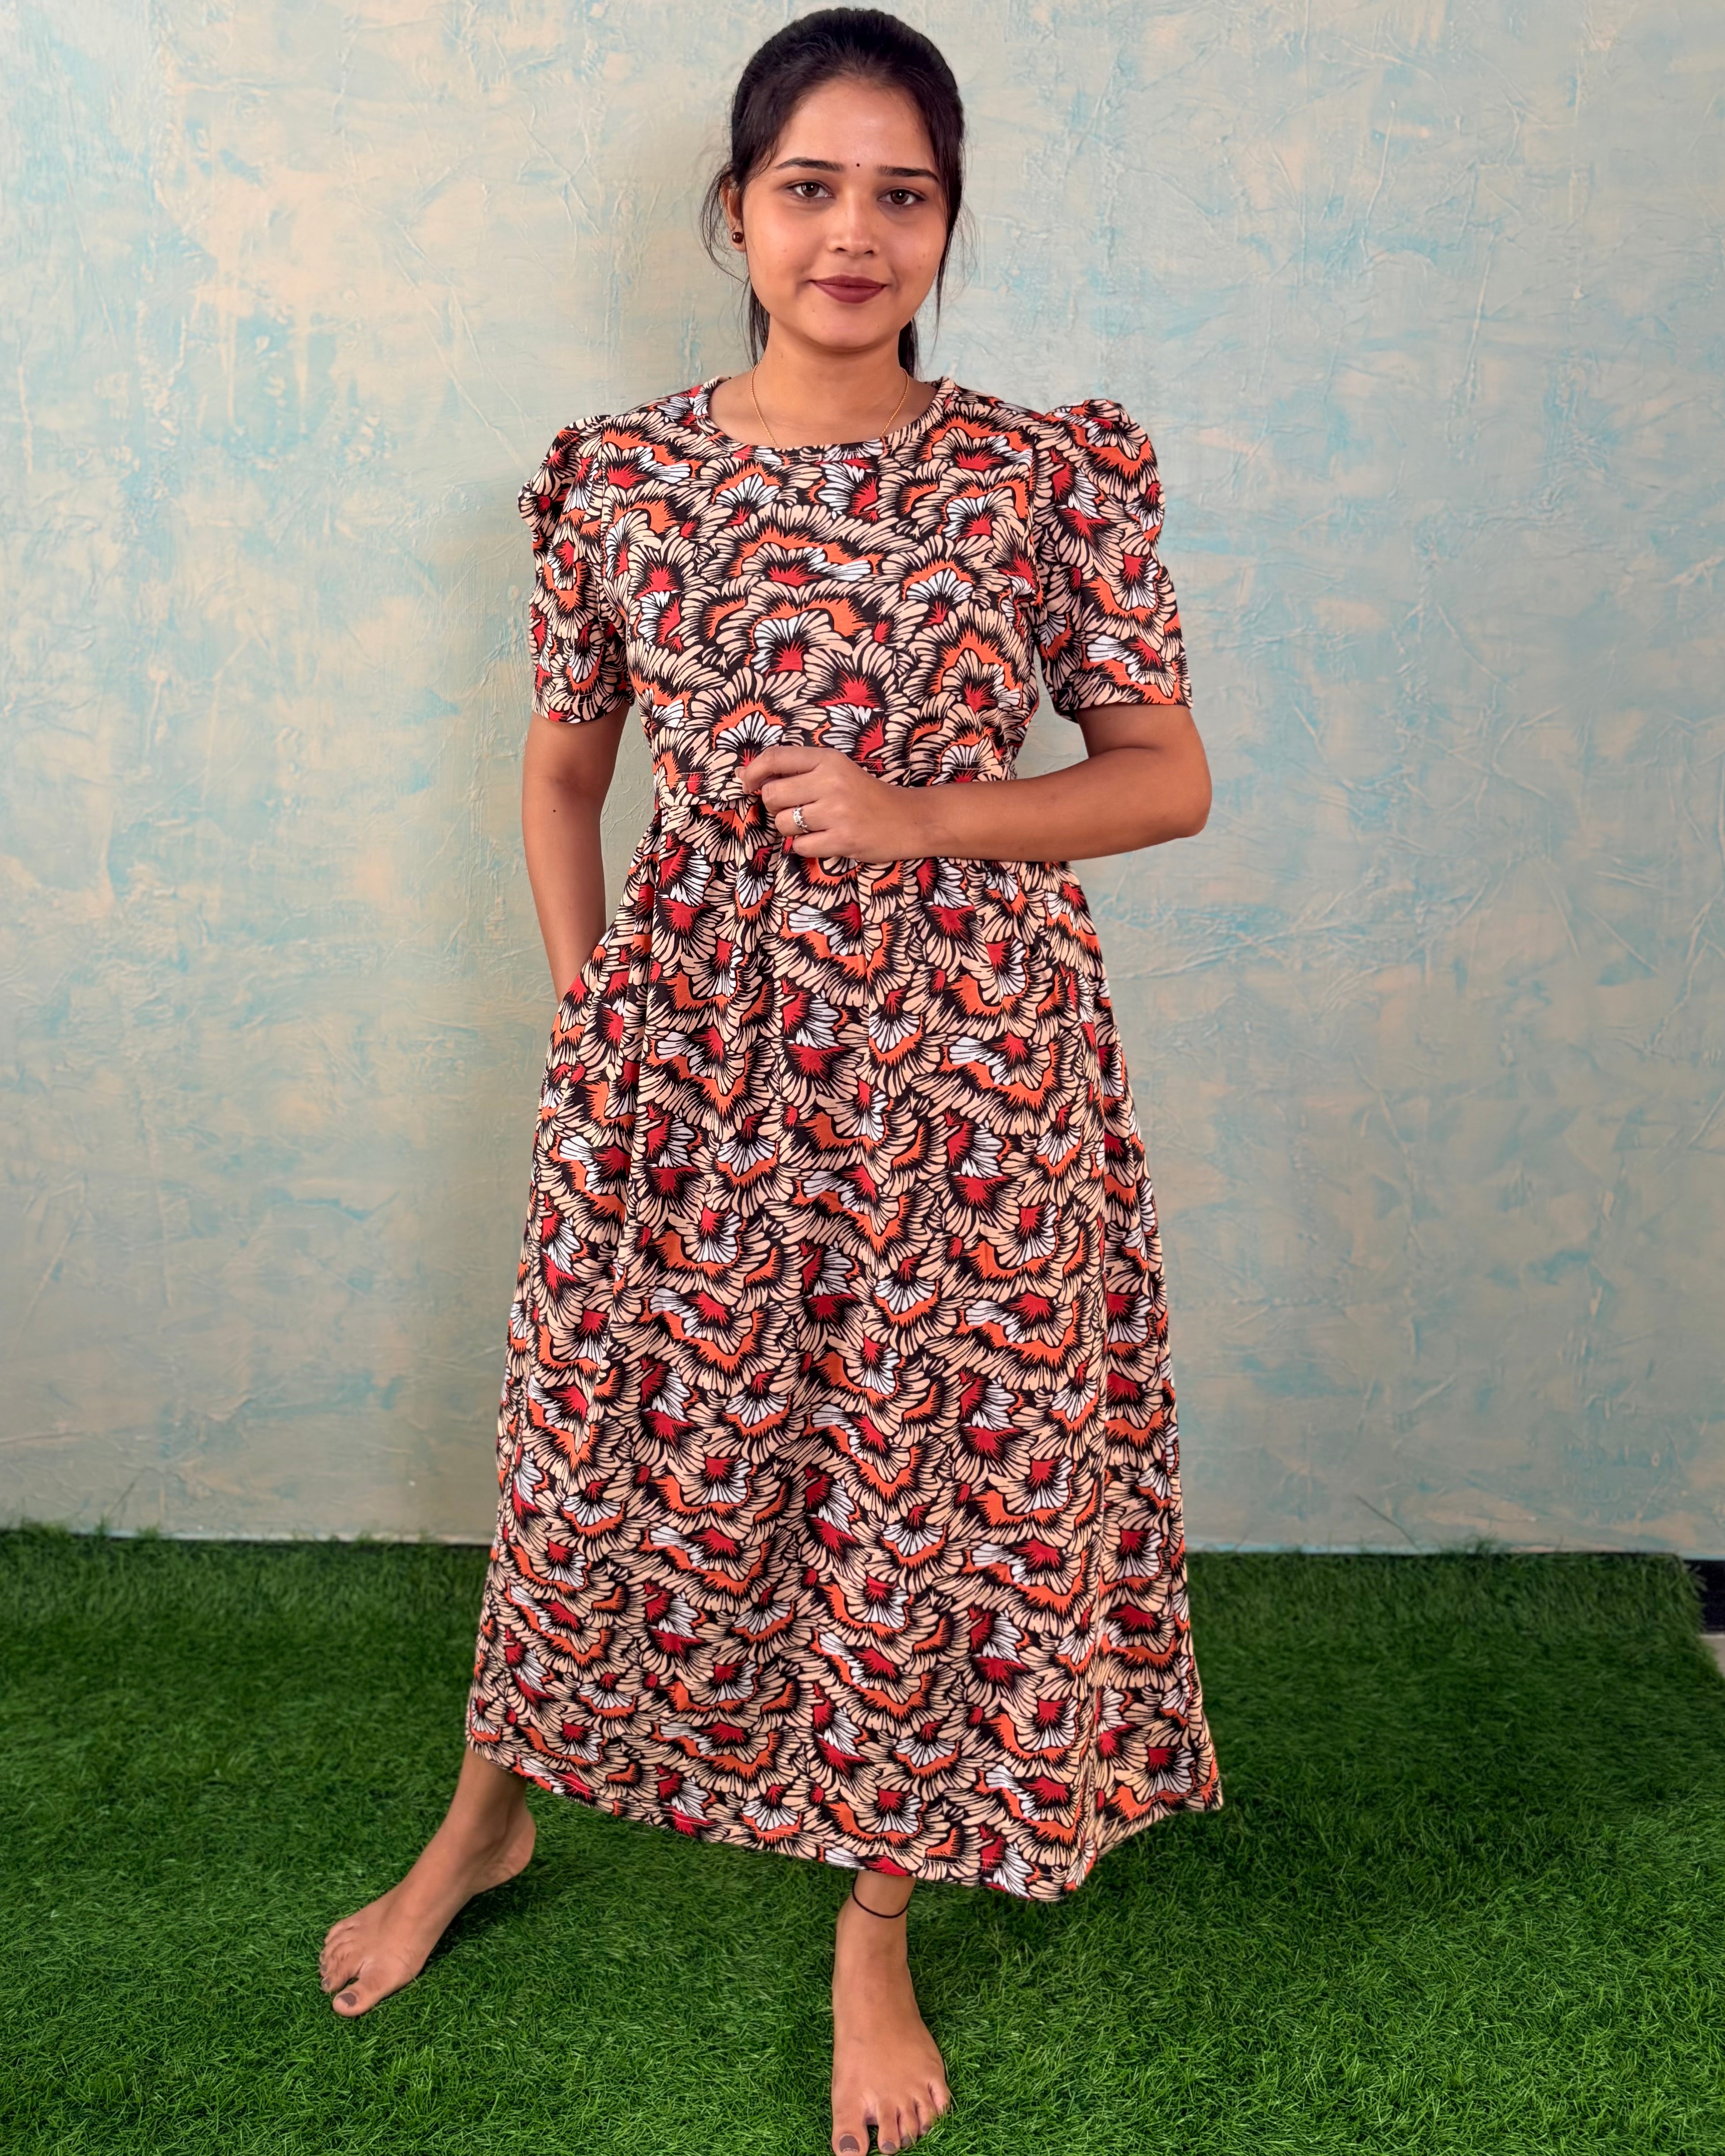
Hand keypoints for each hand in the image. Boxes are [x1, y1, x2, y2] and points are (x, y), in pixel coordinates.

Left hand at [740, 744, 930, 862]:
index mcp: (829, 759)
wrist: (908, 819)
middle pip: (773, 795)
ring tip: (814, 825)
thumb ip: (796, 771)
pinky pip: (800, 847)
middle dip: (775, 807)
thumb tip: (744, 775)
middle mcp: (831, 782)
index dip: (753, 772)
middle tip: (795, 809)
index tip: (747, 785)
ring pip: (783, 824)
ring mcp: (837, 812)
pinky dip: (806, 846)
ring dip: (791, 829)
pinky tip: (824, 839)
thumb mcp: (836, 770)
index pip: (775, 758)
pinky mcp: (842, 840)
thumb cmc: (865, 795)